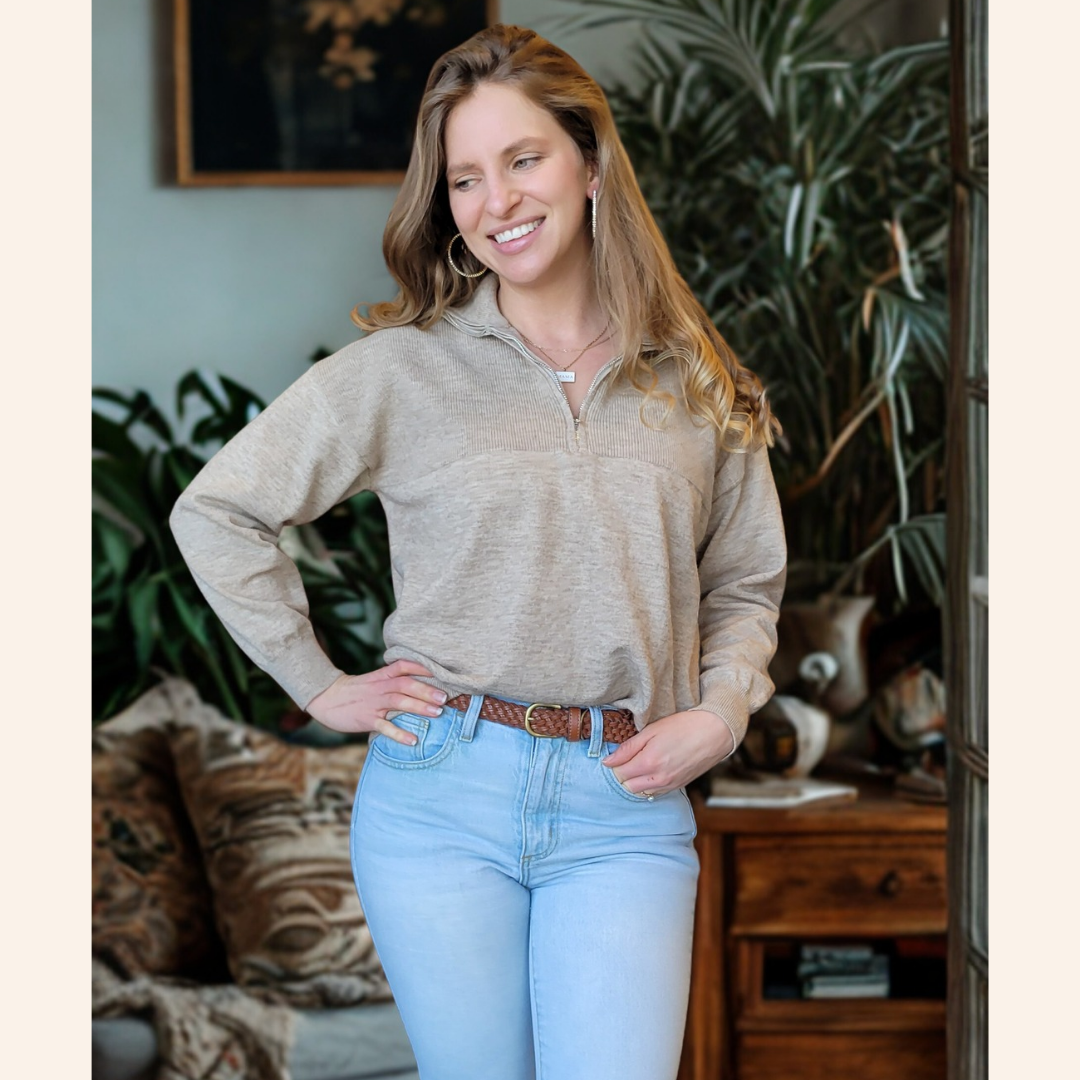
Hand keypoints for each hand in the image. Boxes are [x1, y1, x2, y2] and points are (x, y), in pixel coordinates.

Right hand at [306, 660, 447, 743]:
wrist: (327, 698)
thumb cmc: (356, 690)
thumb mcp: (375, 680)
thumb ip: (395, 680)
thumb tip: (422, 685)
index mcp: (383, 676)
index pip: (404, 666)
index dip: (422, 667)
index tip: (441, 671)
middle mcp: (380, 687)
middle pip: (406, 685)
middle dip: (427, 690)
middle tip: (445, 697)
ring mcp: (374, 703)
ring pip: (399, 702)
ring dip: (419, 707)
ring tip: (437, 713)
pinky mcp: (366, 719)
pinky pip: (385, 727)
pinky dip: (399, 734)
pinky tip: (413, 740)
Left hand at [601, 709, 735, 796]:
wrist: (714, 732)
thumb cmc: (683, 726)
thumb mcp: (651, 730)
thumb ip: (628, 748)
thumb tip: (607, 761)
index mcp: (648, 762)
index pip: (619, 773)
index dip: (615, 763)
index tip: (618, 754)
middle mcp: (658, 778)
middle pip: (627, 786)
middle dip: (623, 774)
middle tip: (628, 758)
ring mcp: (669, 785)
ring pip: (640, 792)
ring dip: (635, 781)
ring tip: (640, 763)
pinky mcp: (677, 786)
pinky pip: (655, 793)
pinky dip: (648, 785)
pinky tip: (652, 770)